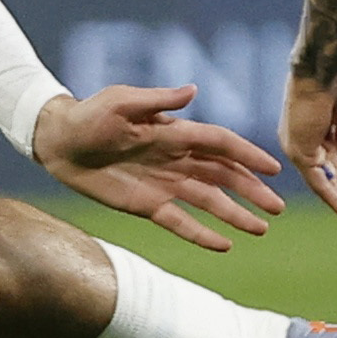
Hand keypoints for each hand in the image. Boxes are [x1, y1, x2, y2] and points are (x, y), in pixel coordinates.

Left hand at [32, 85, 288, 252]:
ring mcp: (164, 184)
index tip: (273, 169)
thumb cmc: (88, 114)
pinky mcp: (147, 205)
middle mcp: (177, 159)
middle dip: (251, 191)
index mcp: (175, 132)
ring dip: (236, 215)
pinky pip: (180, 222)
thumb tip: (192, 92)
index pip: (220, 144)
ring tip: (261, 230)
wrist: (58, 141)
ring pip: (209, 202)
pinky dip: (202, 234)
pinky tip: (224, 246)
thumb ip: (157, 101)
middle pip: (223, 177)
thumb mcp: (120, 102)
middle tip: (278, 208)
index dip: (247, 155)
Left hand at [279, 66, 336, 226]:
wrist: (323, 68)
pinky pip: (319, 183)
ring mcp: (298, 149)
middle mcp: (302, 143)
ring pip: (325, 184)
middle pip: (331, 177)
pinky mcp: (298, 154)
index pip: (335, 163)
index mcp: (314, 132)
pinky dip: (336, 199)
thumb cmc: (336, 81)